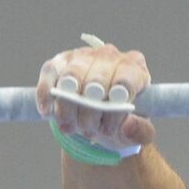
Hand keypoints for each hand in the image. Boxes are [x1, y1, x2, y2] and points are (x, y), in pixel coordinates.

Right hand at [36, 41, 154, 148]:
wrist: (100, 122)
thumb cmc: (123, 122)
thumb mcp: (139, 132)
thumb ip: (141, 132)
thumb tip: (128, 124)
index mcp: (134, 68)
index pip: (126, 79)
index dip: (115, 104)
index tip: (107, 127)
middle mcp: (110, 56)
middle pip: (97, 79)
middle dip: (90, 110)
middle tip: (88, 131)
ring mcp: (83, 56)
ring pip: (72, 77)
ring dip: (69, 106)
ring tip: (70, 127)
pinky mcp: (60, 62)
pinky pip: (50, 73)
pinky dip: (47, 94)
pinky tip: (47, 111)